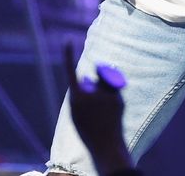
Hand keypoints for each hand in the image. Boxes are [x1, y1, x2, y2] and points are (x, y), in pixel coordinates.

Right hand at [65, 45, 131, 174]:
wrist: (106, 145)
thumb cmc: (88, 128)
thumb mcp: (78, 111)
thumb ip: (82, 92)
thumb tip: (90, 76)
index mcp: (76, 98)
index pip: (70, 72)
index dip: (68, 56)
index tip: (67, 40)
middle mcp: (90, 95)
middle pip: (94, 78)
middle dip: (98, 82)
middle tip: (98, 100)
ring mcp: (105, 96)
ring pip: (105, 82)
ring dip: (106, 88)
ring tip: (105, 108)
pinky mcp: (117, 99)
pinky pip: (114, 89)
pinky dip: (113, 95)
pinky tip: (111, 110)